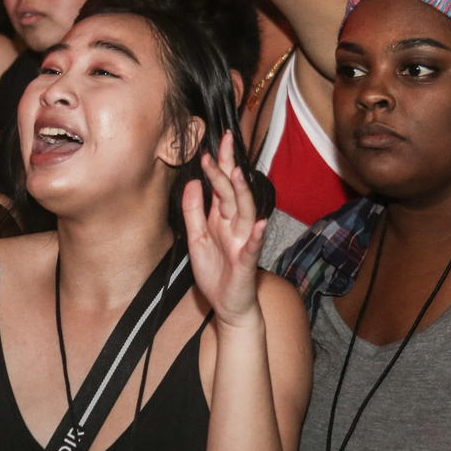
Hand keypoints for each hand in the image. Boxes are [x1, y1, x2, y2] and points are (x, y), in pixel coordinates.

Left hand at [183, 131, 266, 326]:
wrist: (227, 306)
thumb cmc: (215, 273)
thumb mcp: (196, 239)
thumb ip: (193, 212)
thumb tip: (191, 183)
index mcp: (221, 220)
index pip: (221, 187)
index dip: (219, 165)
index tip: (213, 144)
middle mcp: (235, 226)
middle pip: (233, 193)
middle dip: (228, 169)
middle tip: (225, 145)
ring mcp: (243, 242)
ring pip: (245, 213)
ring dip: (243, 193)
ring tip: (238, 174)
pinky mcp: (247, 262)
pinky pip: (253, 246)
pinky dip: (257, 235)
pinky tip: (259, 223)